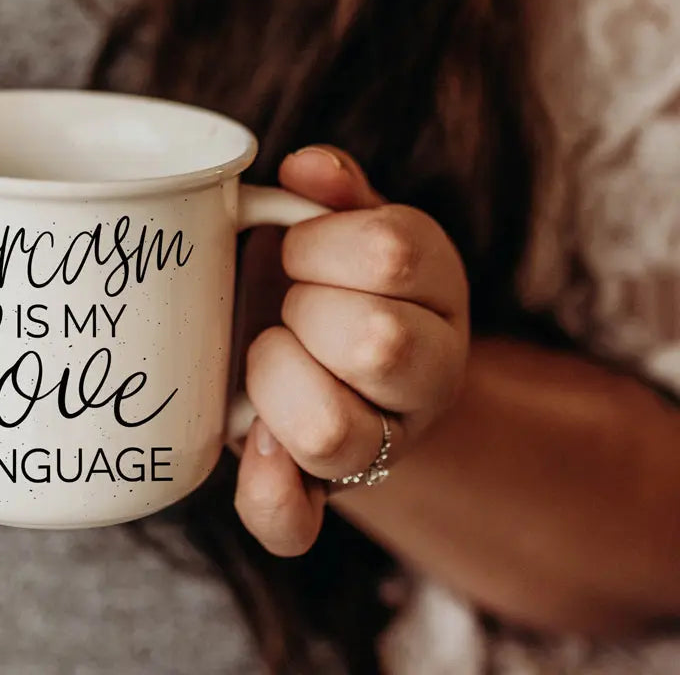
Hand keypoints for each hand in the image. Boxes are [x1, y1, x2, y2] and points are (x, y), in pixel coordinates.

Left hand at [235, 146, 468, 554]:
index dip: (321, 245)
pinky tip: (255, 444)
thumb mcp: (342, 222)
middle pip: (376, 343)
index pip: (391, 255)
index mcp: (434, 285)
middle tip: (288, 302)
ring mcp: (384, 441)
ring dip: (277, 383)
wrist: (334, 357)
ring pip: (333, 433)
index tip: (293, 244)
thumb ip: (332, 190)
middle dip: (305, 311)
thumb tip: (308, 166)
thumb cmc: (325, 273)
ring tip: (269, 352)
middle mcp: (428, 370)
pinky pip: (295, 521)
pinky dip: (268, 492)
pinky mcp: (324, 494)